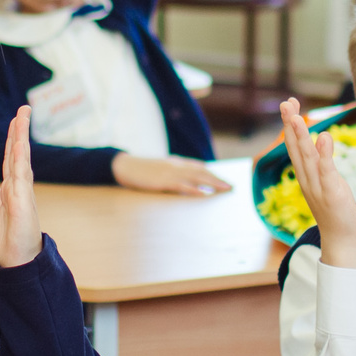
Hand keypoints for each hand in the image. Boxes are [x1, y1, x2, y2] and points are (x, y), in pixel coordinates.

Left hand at [0, 109, 40, 265]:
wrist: (18, 262)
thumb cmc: (10, 242)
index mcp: (12, 189)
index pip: (10, 158)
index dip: (11, 139)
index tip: (13, 120)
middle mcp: (19, 187)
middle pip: (18, 152)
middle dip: (19, 130)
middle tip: (23, 108)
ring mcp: (22, 192)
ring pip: (21, 158)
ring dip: (21, 136)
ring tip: (23, 116)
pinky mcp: (22, 201)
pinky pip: (20, 175)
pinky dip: (20, 158)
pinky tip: (19, 142)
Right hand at [110, 155, 230, 195]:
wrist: (124, 166)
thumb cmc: (142, 170)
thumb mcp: (160, 169)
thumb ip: (174, 173)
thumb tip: (187, 180)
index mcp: (175, 163)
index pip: (199, 167)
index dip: (213, 174)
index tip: (225, 181)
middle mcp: (176, 166)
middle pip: (202, 171)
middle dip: (217, 179)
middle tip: (231, 187)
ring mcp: (169, 173)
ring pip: (196, 177)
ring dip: (211, 183)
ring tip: (224, 189)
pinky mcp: (162, 182)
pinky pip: (181, 185)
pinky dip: (193, 189)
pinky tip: (203, 193)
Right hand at [277, 98, 355, 261]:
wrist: (341, 240)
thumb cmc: (335, 209)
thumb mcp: (327, 181)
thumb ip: (321, 162)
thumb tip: (321, 140)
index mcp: (305, 175)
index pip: (295, 146)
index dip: (291, 125)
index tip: (289, 104)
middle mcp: (307, 179)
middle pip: (297, 148)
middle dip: (291, 125)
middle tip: (286, 103)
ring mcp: (318, 187)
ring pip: (307, 158)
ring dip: (301, 136)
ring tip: (296, 117)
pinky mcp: (332, 194)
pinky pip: (327, 172)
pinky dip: (324, 155)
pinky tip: (324, 138)